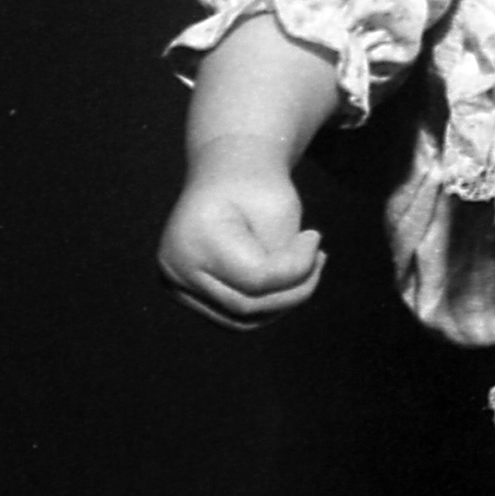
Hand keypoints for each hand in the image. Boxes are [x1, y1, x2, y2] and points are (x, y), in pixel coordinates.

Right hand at [159, 160, 325, 325]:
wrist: (227, 175)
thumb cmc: (256, 188)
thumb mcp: (279, 213)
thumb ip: (282, 261)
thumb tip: (287, 298)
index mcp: (193, 238)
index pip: (256, 279)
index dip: (297, 267)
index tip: (315, 237)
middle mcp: (175, 268)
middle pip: (245, 306)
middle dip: (293, 290)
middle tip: (319, 261)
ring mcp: (176, 285)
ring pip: (240, 320)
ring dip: (281, 303)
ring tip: (307, 272)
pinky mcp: (186, 294)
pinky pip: (232, 315)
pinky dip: (264, 305)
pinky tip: (286, 281)